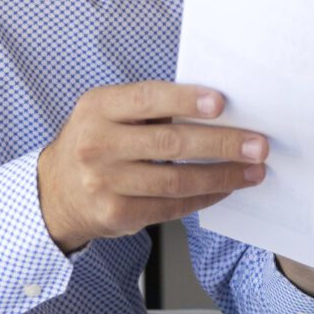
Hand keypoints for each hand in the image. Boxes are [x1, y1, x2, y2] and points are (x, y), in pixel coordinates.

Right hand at [35, 82, 267, 253]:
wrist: (56, 192)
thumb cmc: (97, 141)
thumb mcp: (109, 113)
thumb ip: (150, 107)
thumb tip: (217, 110)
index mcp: (98, 108)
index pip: (148, 99)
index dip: (186, 100)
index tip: (221, 103)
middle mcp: (96, 145)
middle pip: (170, 143)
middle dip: (221, 144)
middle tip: (257, 145)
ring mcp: (104, 183)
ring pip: (175, 180)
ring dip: (221, 176)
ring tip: (252, 171)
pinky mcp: (116, 214)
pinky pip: (171, 206)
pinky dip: (204, 197)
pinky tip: (225, 188)